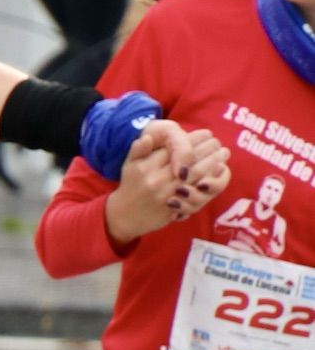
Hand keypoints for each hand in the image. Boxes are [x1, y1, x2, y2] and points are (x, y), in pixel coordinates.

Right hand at [104, 120, 230, 244]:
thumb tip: (149, 136)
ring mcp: (168, 193)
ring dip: (212, 161)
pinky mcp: (177, 205)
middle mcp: (157, 178)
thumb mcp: (128, 166)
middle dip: (206, 148)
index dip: (191, 140)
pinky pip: (198, 190)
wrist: (125, 215)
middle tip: (218, 141)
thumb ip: (138, 150)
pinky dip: (211, 179)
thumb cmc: (130, 187)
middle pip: (187, 160)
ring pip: (195, 173)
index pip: (173, 149)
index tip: (205, 133)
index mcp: (146, 166)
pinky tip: (220, 170)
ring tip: (224, 152)